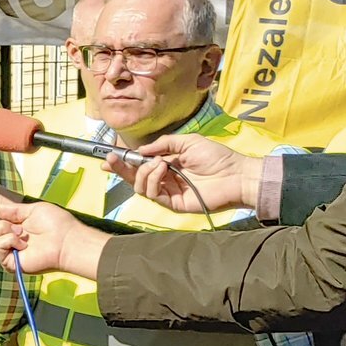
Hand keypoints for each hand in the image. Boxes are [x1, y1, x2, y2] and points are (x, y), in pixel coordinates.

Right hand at [0, 184, 107, 280]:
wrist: (67, 240)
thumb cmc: (56, 225)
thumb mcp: (30, 210)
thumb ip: (10, 209)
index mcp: (11, 227)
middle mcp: (6, 240)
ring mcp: (6, 252)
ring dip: (2, 230)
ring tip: (20, 231)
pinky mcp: (8, 262)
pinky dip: (8, 241)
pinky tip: (22, 242)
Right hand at [110, 134, 262, 214]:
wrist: (235, 175)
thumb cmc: (217, 157)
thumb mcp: (188, 142)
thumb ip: (164, 144)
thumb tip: (143, 150)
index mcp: (168, 165)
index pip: (141, 165)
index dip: (125, 162)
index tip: (110, 156)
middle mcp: (165, 179)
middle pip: (135, 178)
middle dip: (121, 169)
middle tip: (110, 160)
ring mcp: (168, 192)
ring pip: (140, 186)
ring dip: (144, 172)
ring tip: (159, 162)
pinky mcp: (173, 204)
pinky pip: (152, 194)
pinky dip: (153, 179)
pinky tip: (163, 169)